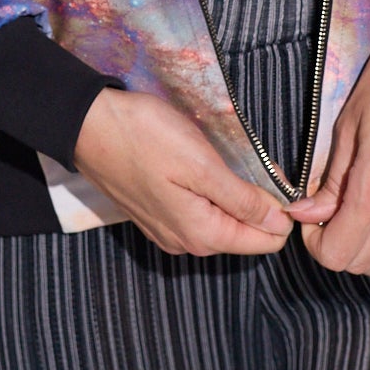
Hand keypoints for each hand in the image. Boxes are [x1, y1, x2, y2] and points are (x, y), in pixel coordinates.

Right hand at [72, 88, 295, 256]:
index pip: (265, 241)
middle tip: (254, 159)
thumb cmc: (146, 138)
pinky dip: (212, 193)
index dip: (280, 210)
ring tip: (229, 158)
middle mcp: (186, 243)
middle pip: (244, 232)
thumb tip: (280, 223)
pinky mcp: (157, 214)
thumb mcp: (201, 165)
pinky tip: (205, 166)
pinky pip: (200, 212)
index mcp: (202, 235)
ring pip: (222, 221)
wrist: (89, 127)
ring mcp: (169, 231)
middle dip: (258, 202)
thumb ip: (242, 199)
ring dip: (234, 195)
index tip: (277, 175)